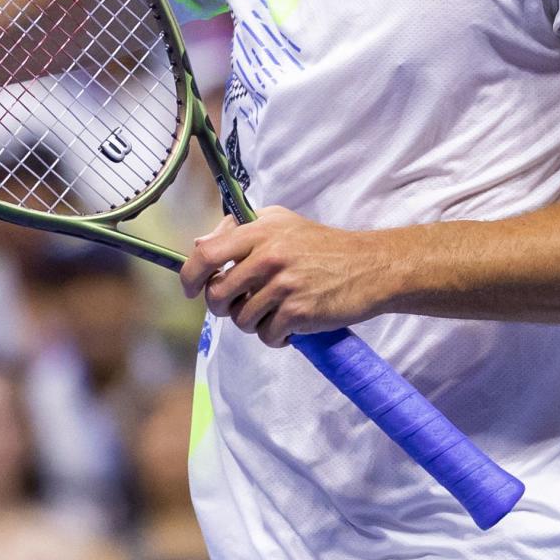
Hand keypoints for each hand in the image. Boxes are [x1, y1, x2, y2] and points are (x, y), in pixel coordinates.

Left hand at [179, 206, 389, 347]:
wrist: (369, 266)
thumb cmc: (321, 246)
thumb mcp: (281, 223)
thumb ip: (238, 230)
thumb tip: (199, 246)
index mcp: (260, 231)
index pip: (206, 254)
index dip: (190, 275)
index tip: (190, 288)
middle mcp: (269, 256)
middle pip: (218, 295)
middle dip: (223, 308)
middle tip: (239, 305)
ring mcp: (284, 285)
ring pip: (241, 320)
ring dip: (253, 323)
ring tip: (273, 312)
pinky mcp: (299, 312)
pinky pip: (267, 336)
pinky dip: (275, 337)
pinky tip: (290, 325)